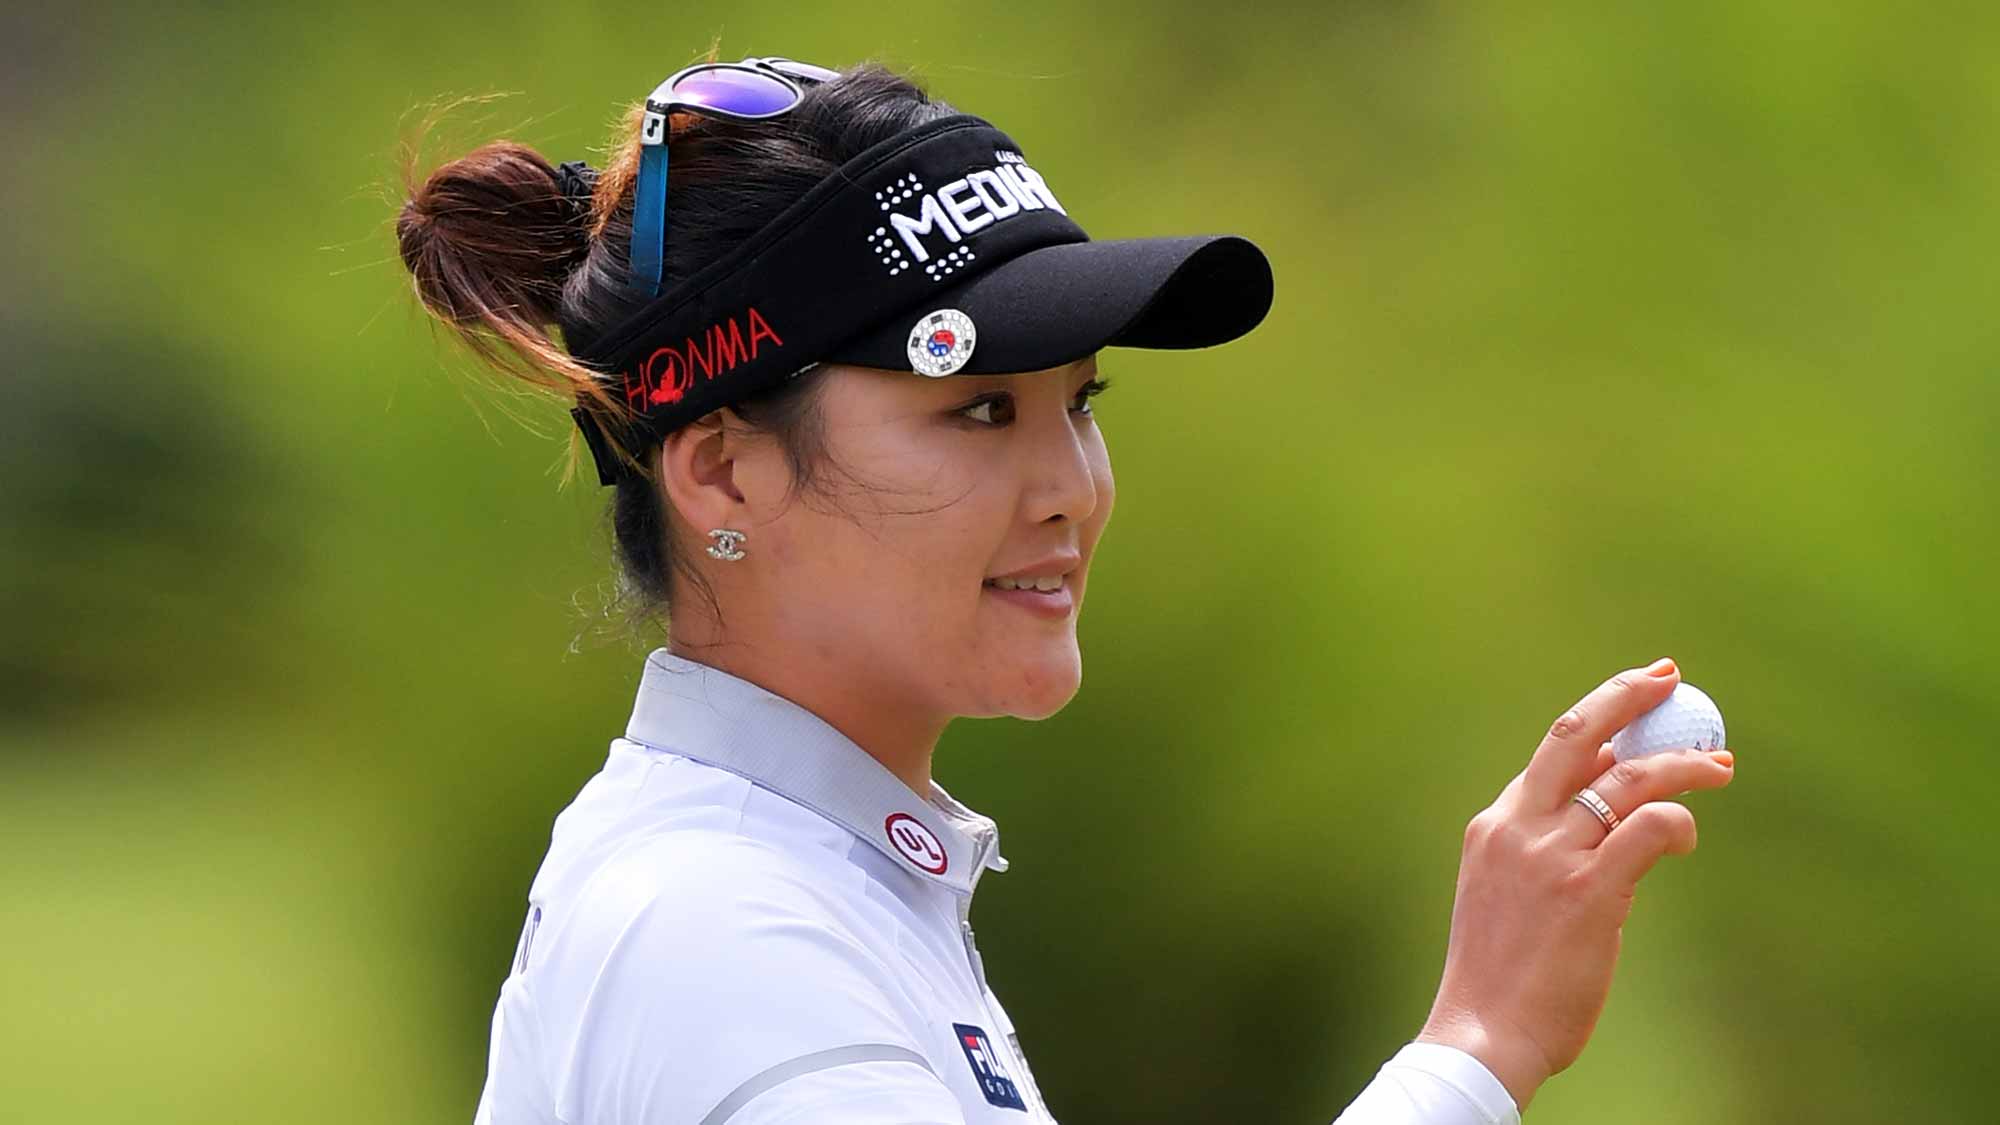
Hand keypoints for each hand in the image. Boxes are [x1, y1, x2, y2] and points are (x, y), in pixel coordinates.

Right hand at [1415, 658, 1735, 1111]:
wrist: (1483, 1031)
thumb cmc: (1500, 976)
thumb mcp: (1505, 894)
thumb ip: (1543, 851)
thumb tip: (1603, 815)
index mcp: (1494, 826)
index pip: (1552, 756)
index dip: (1601, 723)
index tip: (1635, 707)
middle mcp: (1519, 827)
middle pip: (1576, 735)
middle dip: (1625, 694)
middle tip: (1668, 676)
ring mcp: (1552, 856)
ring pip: (1629, 778)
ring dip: (1682, 763)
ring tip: (1719, 765)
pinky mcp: (1589, 891)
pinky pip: (1650, 828)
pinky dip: (1678, 820)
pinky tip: (1688, 835)